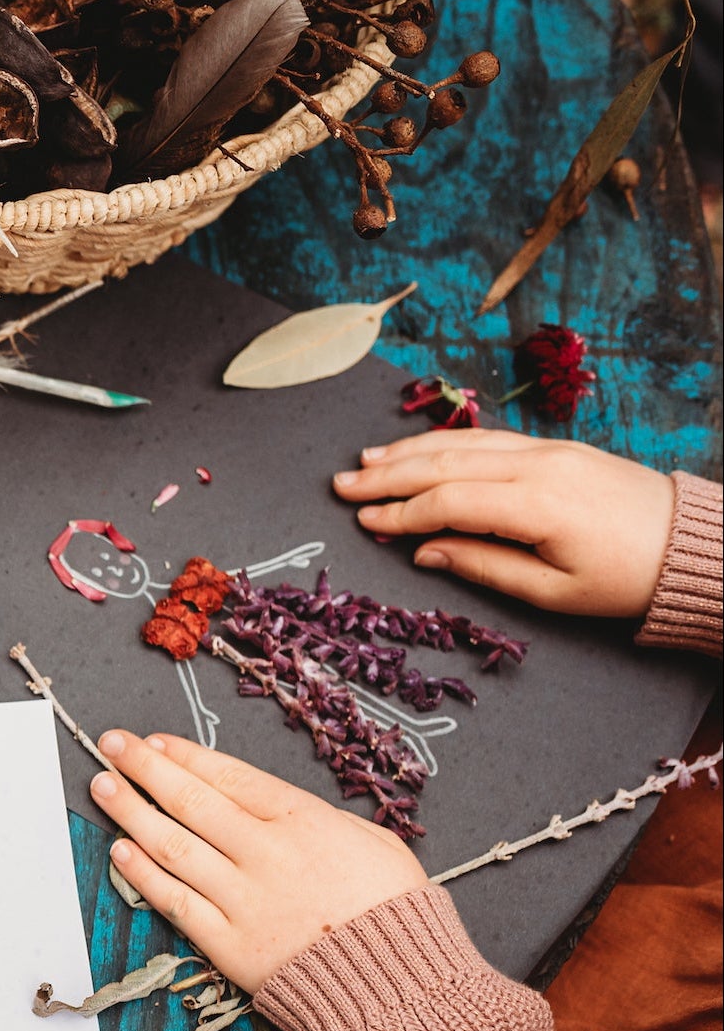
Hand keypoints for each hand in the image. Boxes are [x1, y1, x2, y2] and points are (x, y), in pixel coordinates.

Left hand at [91, 731, 426, 993]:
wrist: (400, 987)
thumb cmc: (395, 914)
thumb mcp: (375, 842)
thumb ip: (319, 819)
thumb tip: (275, 803)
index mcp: (304, 822)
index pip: (229, 777)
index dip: (185, 756)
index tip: (153, 742)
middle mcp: (266, 854)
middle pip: (192, 801)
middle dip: (146, 769)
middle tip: (112, 746)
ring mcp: (243, 900)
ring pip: (173, 846)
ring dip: (132, 812)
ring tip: (103, 787)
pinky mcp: (229, 945)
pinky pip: (176, 902)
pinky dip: (144, 875)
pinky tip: (120, 851)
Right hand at [333, 432, 673, 616]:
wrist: (691, 545)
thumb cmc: (624, 579)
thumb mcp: (551, 591)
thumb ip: (482, 566)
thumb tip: (425, 552)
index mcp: (537, 504)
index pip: (448, 501)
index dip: (400, 513)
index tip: (363, 523)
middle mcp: (538, 466)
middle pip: (447, 464)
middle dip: (389, 475)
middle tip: (342, 486)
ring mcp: (548, 450)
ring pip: (464, 444)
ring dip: (410, 452)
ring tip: (367, 461)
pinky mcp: (556, 448)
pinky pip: (488, 439)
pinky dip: (446, 444)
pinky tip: (419, 449)